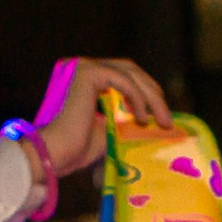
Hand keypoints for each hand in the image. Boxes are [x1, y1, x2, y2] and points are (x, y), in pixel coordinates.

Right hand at [32, 57, 171, 176]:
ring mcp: (84, 67)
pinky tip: (143, 117)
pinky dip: (137, 97)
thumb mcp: (110, 130)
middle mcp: (83, 67)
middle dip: (152, 93)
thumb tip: (151, 120)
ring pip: (129, 73)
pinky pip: (122, 80)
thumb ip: (125, 118)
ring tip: (161, 120)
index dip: (146, 92)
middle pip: (130, 70)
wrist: (55, 155)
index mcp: (86, 78)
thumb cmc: (77, 150)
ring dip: (150, 97)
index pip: (124, 76)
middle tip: (166, 118)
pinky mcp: (88, 72)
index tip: (161, 115)